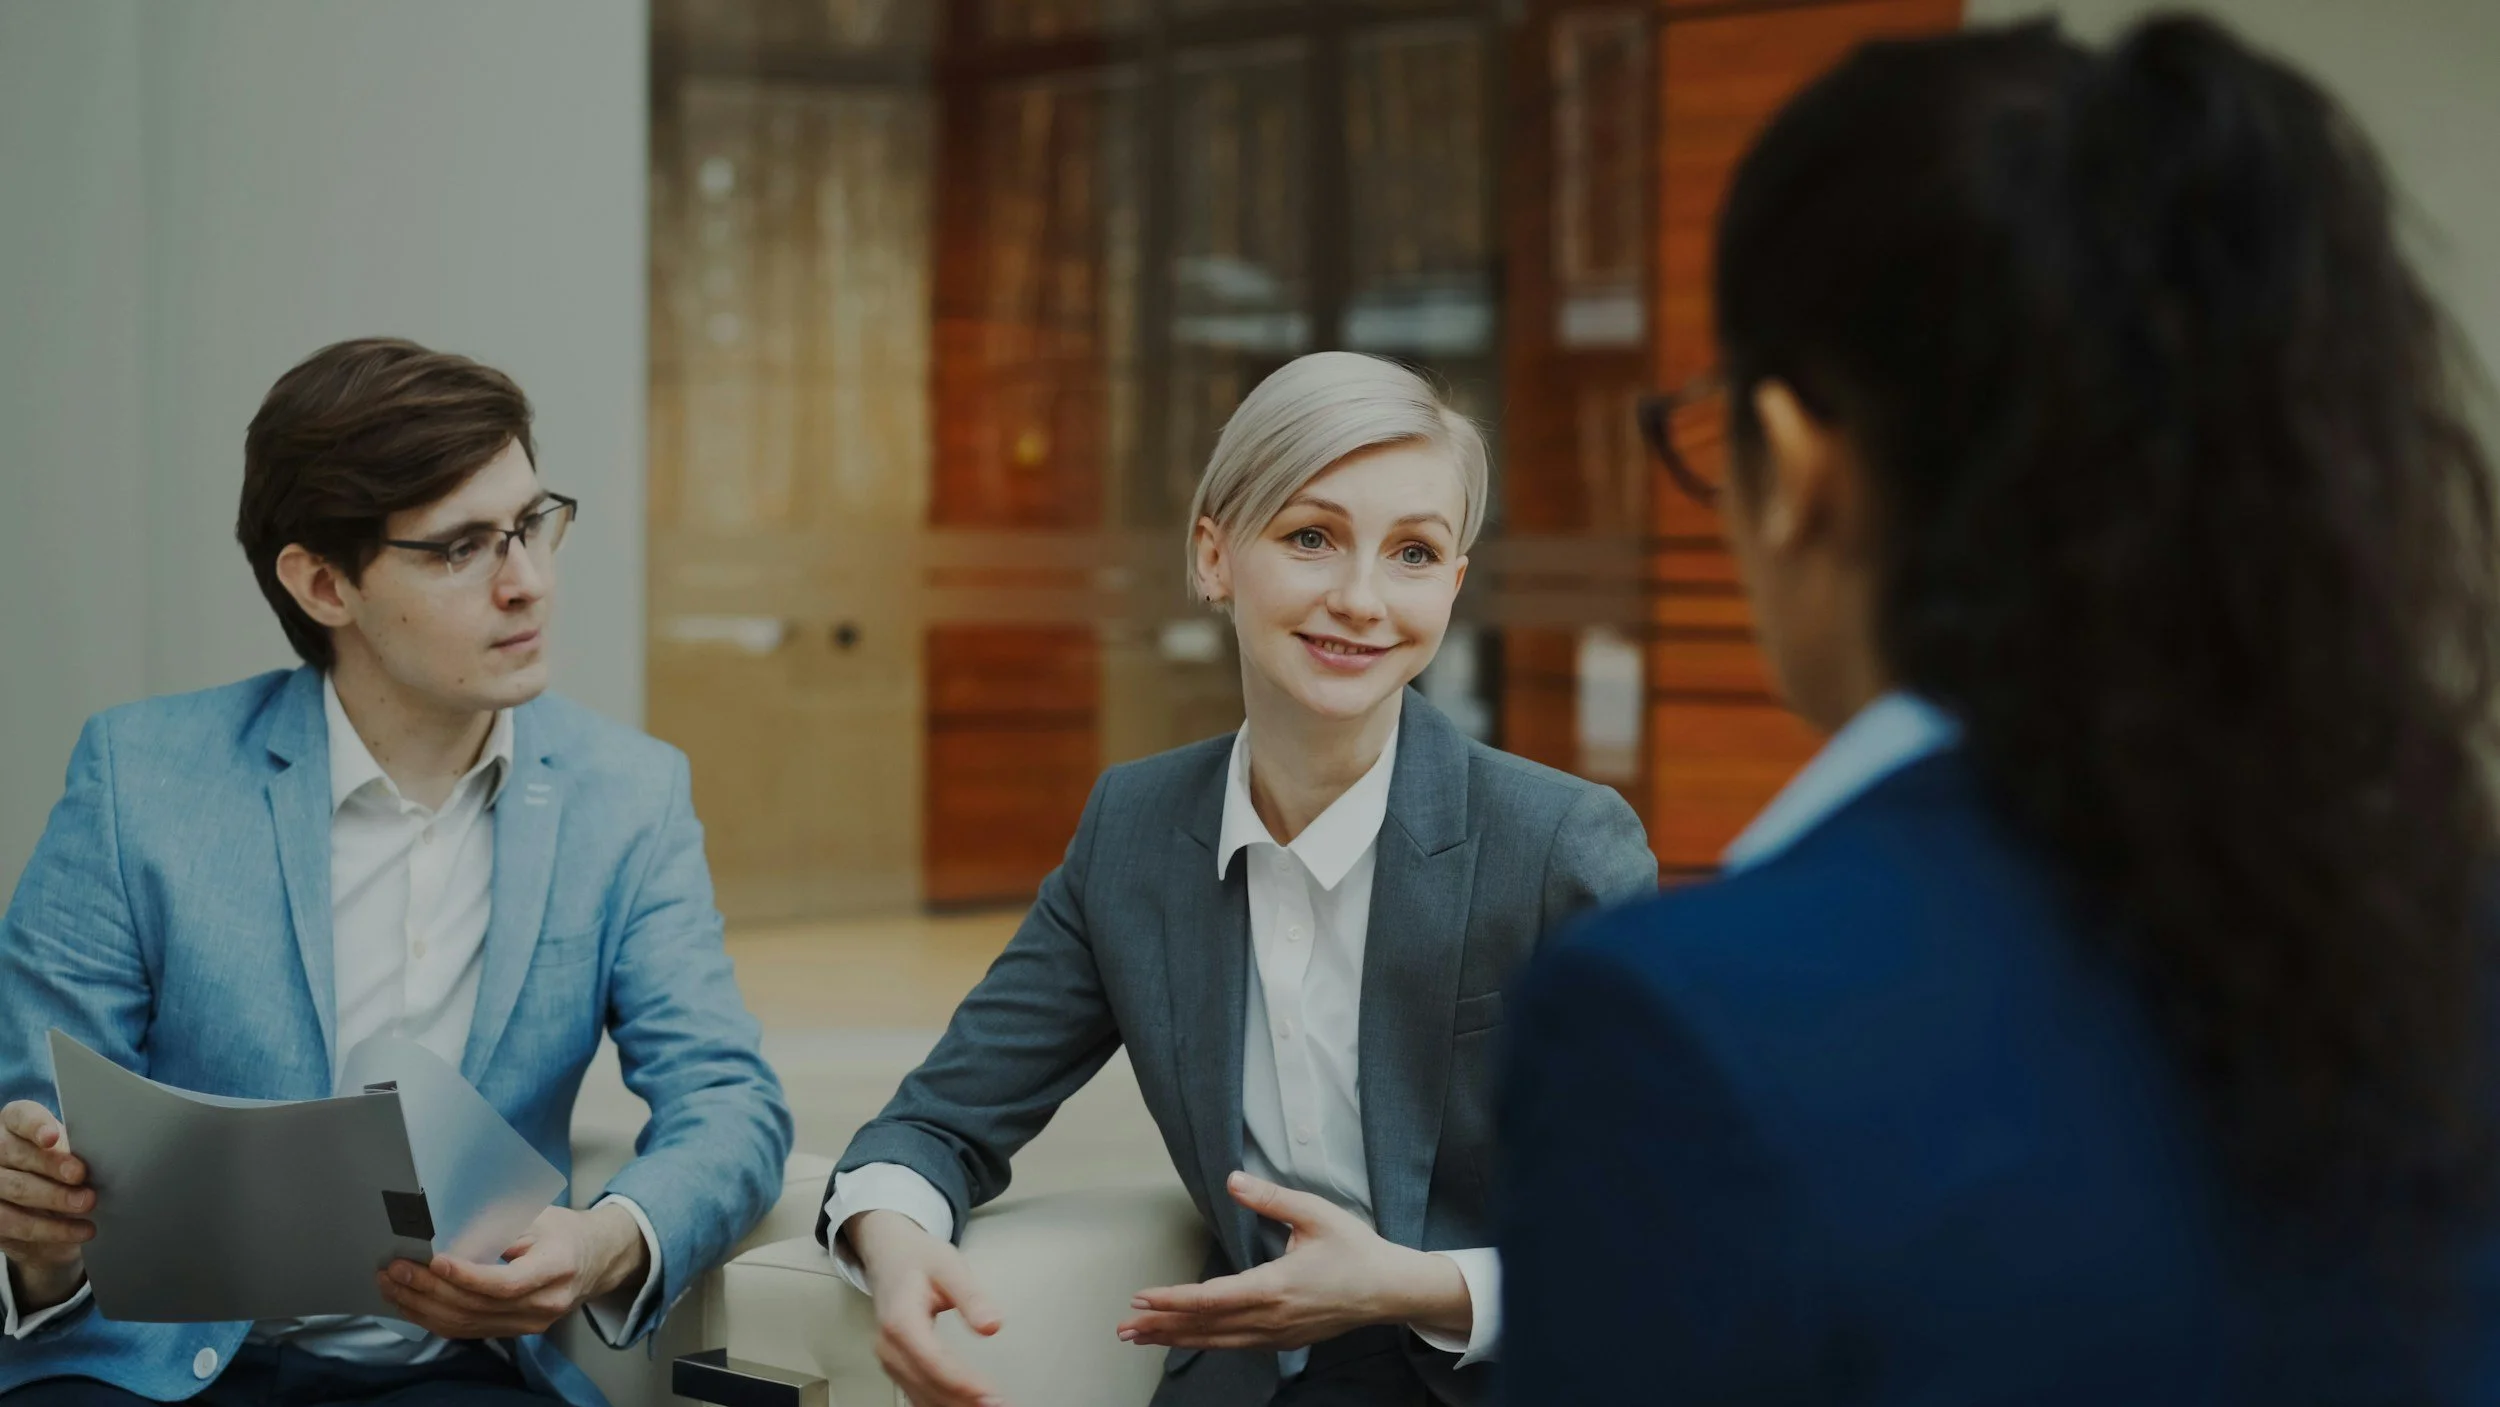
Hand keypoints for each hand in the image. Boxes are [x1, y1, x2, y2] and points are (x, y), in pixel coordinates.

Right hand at [0, 1101, 92, 1313]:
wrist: (49, 1215)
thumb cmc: (65, 1169)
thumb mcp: (72, 1153)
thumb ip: (78, 1147)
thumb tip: (106, 1150)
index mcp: (15, 1123)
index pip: (21, 1117)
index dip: (36, 1126)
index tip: (53, 1138)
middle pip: (18, 1153)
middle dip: (52, 1165)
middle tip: (81, 1175)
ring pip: (15, 1189)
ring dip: (55, 1198)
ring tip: (88, 1203)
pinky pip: (13, 1223)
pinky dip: (51, 1229)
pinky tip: (80, 1230)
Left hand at [377, 1203, 647, 1338]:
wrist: (596, 1261)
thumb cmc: (565, 1231)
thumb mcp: (540, 1216)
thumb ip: (500, 1227)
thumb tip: (448, 1233)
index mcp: (556, 1268)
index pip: (506, 1284)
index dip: (467, 1276)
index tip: (434, 1261)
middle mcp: (545, 1304)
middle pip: (478, 1306)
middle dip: (430, 1289)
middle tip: (396, 1269)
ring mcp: (529, 1324)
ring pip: (466, 1324)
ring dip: (422, 1307)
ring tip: (392, 1285)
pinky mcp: (514, 1332)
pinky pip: (467, 1331)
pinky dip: (433, 1317)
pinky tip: (410, 1302)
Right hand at [846, 1208, 1006, 1406]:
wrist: (889, 1254)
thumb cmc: (918, 1259)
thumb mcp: (949, 1266)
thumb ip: (971, 1296)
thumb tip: (993, 1326)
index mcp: (900, 1321)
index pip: (934, 1361)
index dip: (964, 1383)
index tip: (992, 1395)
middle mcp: (889, 1346)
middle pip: (928, 1386)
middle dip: (964, 1401)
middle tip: (1001, 1406)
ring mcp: (889, 1359)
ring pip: (922, 1396)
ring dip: (955, 1406)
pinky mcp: (896, 1365)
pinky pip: (918, 1394)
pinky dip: (943, 1403)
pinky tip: (967, 1406)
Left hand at [1117, 1172, 1470, 1351]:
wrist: (1390, 1291)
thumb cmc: (1356, 1250)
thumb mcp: (1316, 1213)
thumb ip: (1271, 1198)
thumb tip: (1233, 1179)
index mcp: (1276, 1286)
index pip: (1211, 1297)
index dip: (1173, 1299)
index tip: (1142, 1296)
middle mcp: (1271, 1317)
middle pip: (1205, 1326)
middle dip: (1161, 1327)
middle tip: (1123, 1328)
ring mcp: (1277, 1334)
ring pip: (1216, 1341)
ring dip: (1176, 1339)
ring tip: (1141, 1338)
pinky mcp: (1283, 1340)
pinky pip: (1235, 1345)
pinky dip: (1204, 1343)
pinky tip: (1186, 1339)